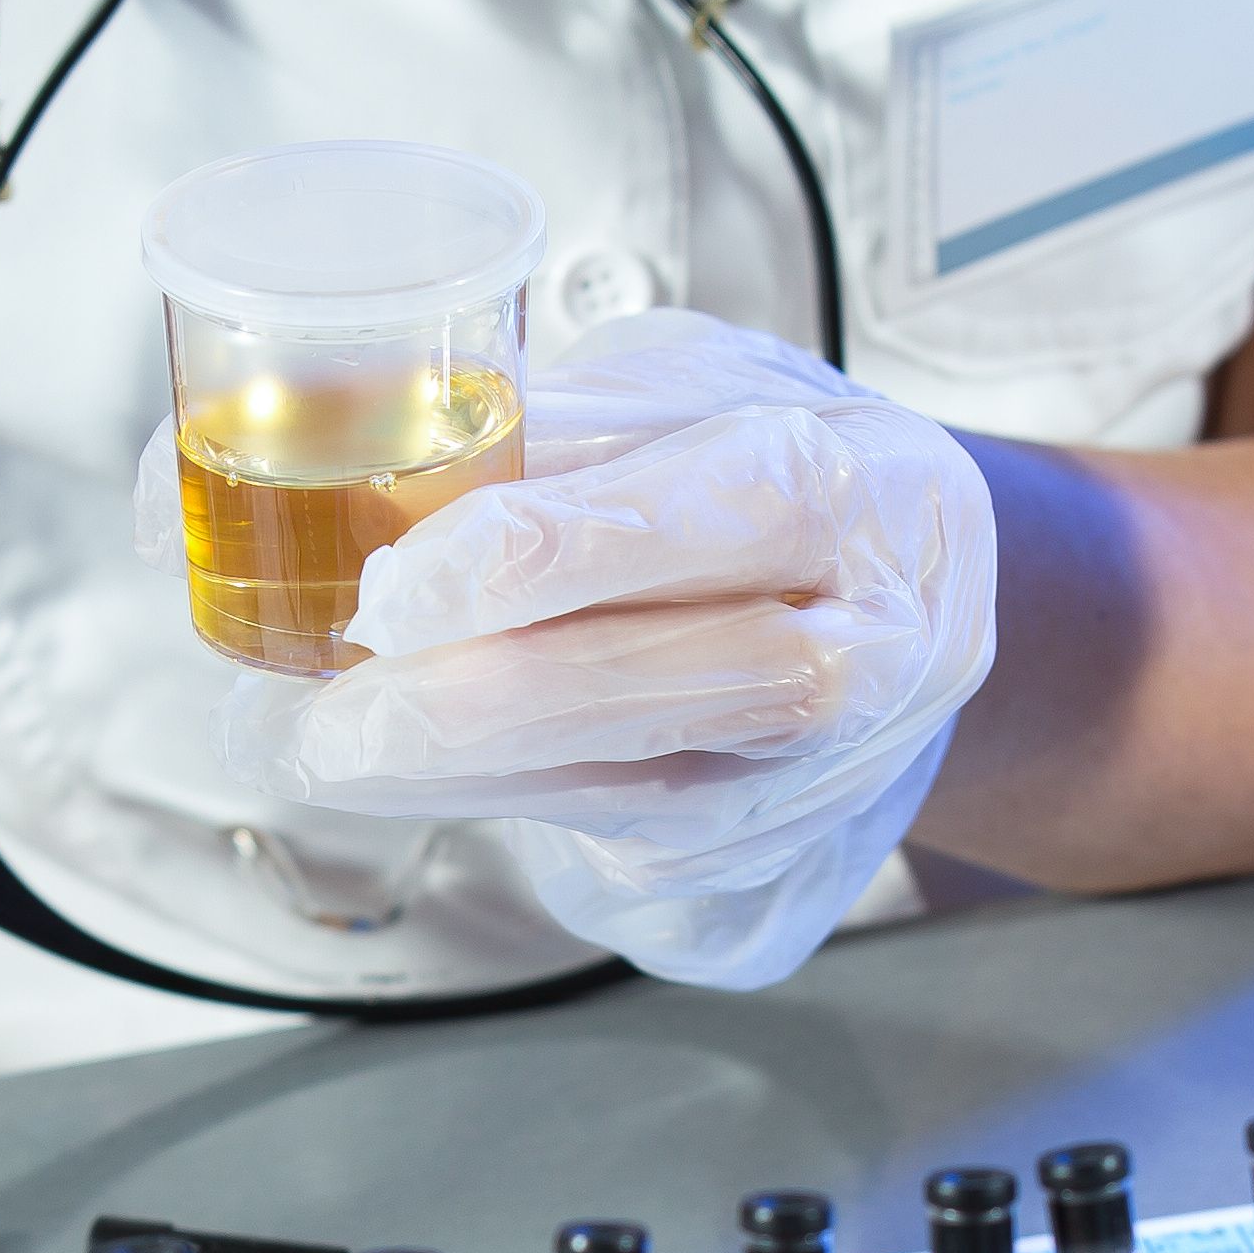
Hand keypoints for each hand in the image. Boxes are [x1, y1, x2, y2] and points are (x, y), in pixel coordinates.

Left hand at [172, 310, 998, 988]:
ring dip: (454, 781)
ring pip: (632, 797)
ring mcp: (825, 774)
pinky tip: (412, 780)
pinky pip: (628, 853)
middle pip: (663, 687)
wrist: (932, 598)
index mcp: (845, 490)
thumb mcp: (698, 390)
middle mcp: (858, 646)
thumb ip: (561, 420)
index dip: (535, 558)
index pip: (693, 518)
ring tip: (321, 746)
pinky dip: (501, 812)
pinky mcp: (775, 862)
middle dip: (469, 712)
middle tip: (323, 717)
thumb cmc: (788, 471)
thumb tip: (349, 439)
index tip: (395, 586)